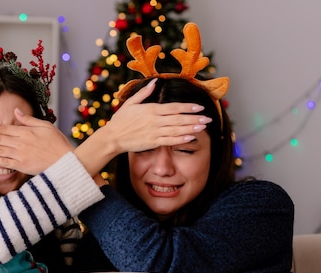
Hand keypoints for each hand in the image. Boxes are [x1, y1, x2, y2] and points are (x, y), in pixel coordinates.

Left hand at [0, 109, 74, 174]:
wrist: (67, 161)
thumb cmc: (58, 143)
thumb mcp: (45, 125)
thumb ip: (28, 120)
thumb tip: (16, 111)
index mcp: (25, 132)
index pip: (2, 129)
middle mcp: (20, 143)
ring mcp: (21, 155)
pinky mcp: (23, 166)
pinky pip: (6, 163)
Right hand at [74, 79, 212, 174]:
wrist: (113, 137)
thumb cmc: (121, 120)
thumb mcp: (131, 103)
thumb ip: (144, 93)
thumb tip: (155, 81)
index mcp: (151, 109)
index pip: (173, 107)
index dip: (187, 107)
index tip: (199, 107)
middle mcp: (154, 120)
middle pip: (178, 118)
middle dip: (194, 118)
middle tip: (208, 118)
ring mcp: (154, 132)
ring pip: (177, 129)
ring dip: (191, 128)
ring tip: (203, 127)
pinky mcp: (152, 142)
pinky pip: (170, 140)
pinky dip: (181, 139)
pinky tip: (191, 137)